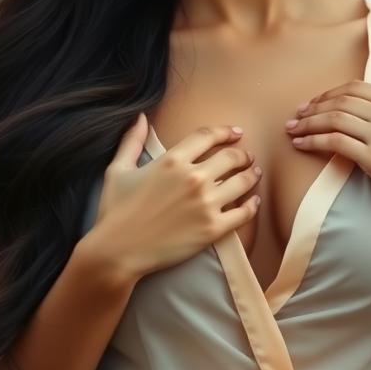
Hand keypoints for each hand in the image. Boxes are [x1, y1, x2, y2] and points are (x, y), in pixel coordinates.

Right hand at [90, 114, 261, 280]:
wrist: (118, 251)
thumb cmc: (115, 211)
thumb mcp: (118, 170)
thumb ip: (131, 141)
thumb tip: (140, 117)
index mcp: (172, 160)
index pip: (208, 136)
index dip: (225, 131)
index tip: (236, 132)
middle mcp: (193, 178)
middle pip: (231, 157)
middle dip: (242, 154)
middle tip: (247, 156)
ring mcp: (206, 204)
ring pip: (242, 182)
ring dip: (251, 175)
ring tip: (255, 173)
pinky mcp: (213, 229)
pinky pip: (243, 213)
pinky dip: (252, 206)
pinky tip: (253, 202)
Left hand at [284, 49, 370, 223]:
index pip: (354, 88)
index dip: (329, 94)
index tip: (313, 103)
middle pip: (340, 102)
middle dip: (312, 108)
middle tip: (296, 117)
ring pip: (334, 120)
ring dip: (308, 124)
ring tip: (292, 130)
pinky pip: (335, 143)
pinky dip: (314, 142)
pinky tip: (302, 145)